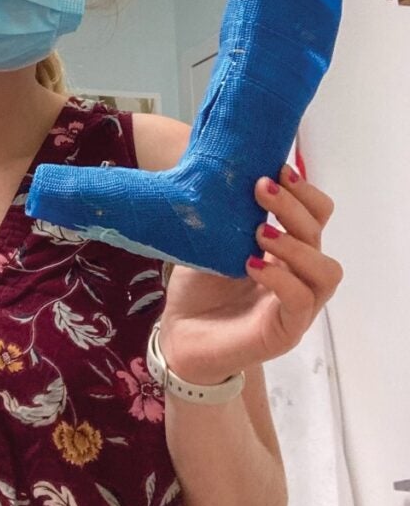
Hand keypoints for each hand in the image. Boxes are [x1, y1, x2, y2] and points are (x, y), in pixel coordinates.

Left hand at [158, 164, 343, 385]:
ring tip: (260, 231)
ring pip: (325, 270)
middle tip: (261, 188)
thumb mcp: (208, 242)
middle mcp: (298, 274)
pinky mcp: (286, 331)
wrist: (179, 336)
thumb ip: (222, 215)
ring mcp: (297, 305)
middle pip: (320, 234)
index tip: (277, 168)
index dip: (304, 191)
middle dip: (294, 206)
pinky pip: (301, 301)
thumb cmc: (197, 289)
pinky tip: (252, 264)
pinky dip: (280, 278)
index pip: (315, 215)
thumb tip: (218, 171)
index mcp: (286, 250)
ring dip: (295, 243)